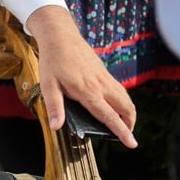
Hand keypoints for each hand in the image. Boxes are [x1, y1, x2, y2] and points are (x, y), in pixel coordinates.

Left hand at [27, 5, 136, 148]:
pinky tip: (114, 105)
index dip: (121, 132)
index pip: (109, 116)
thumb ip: (54, 107)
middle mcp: (101, 85)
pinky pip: (119, 89)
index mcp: (88, 91)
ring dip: (128, 112)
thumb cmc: (53, 61)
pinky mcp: (104, 72)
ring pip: (125, 98)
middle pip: (126, 108)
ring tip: (122, 124)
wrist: (61, 36)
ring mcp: (104, 77)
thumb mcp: (48, 85)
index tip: (132, 144)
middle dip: (130, 124)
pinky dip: (123, 101)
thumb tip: (56, 126)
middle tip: (126, 135)